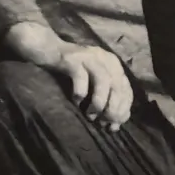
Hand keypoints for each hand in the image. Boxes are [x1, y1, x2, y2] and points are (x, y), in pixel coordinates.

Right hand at [5, 22, 133, 129]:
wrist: (48, 48)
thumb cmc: (71, 71)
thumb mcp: (92, 84)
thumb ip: (105, 100)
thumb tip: (114, 125)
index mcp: (113, 64)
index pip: (126, 89)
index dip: (123, 110)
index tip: (114, 126)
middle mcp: (105, 58)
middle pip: (118, 86)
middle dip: (113, 108)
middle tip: (103, 123)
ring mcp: (89, 56)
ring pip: (104, 80)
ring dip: (99, 102)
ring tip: (91, 115)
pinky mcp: (73, 58)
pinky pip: (81, 77)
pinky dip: (80, 93)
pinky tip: (75, 101)